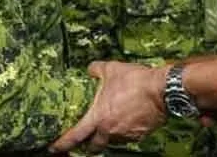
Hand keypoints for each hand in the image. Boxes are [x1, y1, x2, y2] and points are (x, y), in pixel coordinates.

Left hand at [50, 61, 166, 152]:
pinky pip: (127, 137)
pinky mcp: (139, 136)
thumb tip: (90, 69)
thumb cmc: (135, 80)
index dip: (62, 144)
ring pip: (111, 141)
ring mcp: (126, 135)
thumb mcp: (111, 69)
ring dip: (108, 136)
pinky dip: (123, 131)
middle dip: (88, 147)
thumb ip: (96, 70)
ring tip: (110, 124)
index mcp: (99, 118)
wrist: (162, 90)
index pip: (75, 136)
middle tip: (84, 143)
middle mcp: (110, 131)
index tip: (54, 148)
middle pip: (94, 147)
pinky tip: (127, 120)